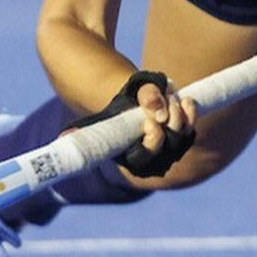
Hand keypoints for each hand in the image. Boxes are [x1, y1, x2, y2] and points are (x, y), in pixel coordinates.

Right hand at [66, 70, 197, 176]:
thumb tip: (65, 138)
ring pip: (183, 136)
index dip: (154, 142)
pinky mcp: (181, 130)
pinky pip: (191, 126)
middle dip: (173, 125)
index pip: (148, 158)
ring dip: (181, 115)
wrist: (121, 98)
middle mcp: (153, 155)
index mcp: (131, 157)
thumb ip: (84, 128)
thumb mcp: (98, 115)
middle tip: (168, 104)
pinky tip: (186, 101)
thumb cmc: (107, 110)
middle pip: (172, 147)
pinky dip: (190, 112)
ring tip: (172, 97)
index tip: (151, 123)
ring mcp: (170, 144)